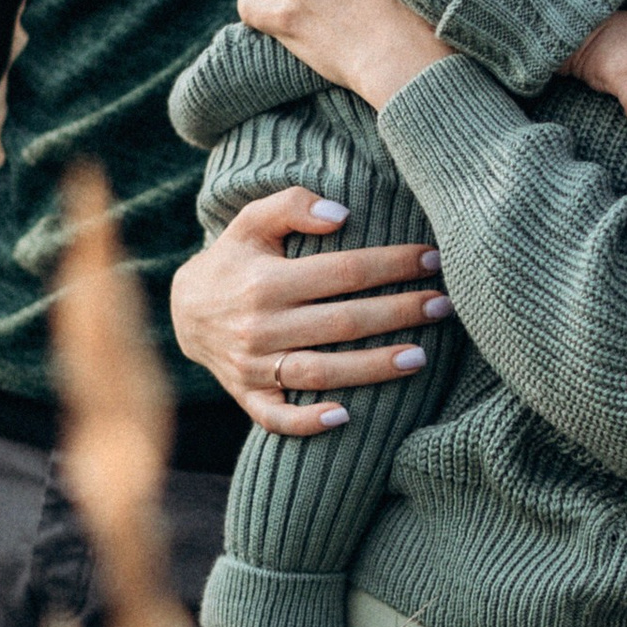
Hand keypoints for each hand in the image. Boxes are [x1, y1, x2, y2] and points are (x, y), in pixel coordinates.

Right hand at [171, 180, 453, 436]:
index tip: (432, 258)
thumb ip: (292, 205)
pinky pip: (277, 416)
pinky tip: (345, 417)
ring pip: (321, 371)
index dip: (392, 264)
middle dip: (399, 312)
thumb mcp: (252, 221)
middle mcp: (260, 326)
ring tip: (420, 357)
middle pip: (343, 321)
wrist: (183, 310)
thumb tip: (341, 214)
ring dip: (373, 367)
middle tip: (444, 305)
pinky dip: (306, 421)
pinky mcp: (249, 396)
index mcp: (266, 281)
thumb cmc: (235, 260)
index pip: (343, 271)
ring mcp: (254, 366)